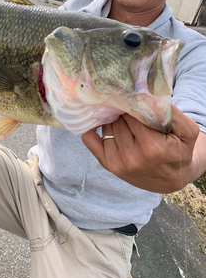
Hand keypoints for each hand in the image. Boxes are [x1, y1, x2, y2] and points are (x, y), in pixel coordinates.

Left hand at [81, 105, 200, 193]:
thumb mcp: (188, 132)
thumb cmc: (179, 151)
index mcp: (152, 148)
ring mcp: (117, 163)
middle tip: (127, 107)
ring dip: (112, 119)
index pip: (133, 116)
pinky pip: (90, 141)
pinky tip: (98, 120)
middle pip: (118, 121)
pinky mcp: (107, 165)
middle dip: (123, 112)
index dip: (134, 106)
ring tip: (121, 117)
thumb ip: (174, 114)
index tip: (136, 101)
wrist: (171, 178)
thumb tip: (152, 98)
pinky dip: (91, 128)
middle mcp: (132, 157)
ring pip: (107, 127)